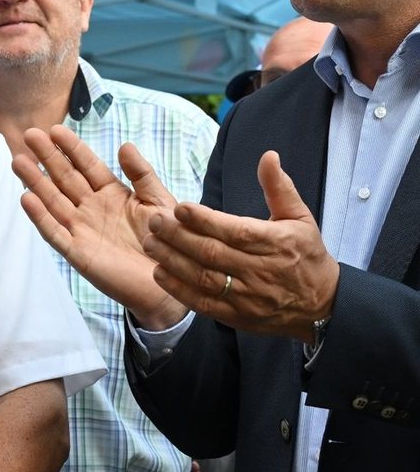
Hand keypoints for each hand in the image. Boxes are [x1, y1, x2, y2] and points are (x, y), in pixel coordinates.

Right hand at [15, 125, 187, 328]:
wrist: (172, 281)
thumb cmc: (169, 242)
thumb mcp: (159, 200)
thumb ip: (142, 174)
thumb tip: (124, 145)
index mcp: (111, 193)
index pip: (86, 165)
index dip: (71, 148)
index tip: (55, 130)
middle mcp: (91, 208)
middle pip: (64, 178)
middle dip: (47, 157)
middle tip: (30, 135)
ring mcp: (82, 229)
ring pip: (53, 201)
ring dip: (35, 182)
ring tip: (18, 161)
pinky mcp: (77, 253)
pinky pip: (55, 232)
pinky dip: (40, 217)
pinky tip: (26, 199)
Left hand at [143, 150, 338, 341]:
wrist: (322, 304)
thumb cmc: (306, 254)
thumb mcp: (300, 217)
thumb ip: (279, 187)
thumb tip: (268, 156)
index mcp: (276, 243)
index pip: (235, 231)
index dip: (204, 220)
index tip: (179, 207)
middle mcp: (260, 271)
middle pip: (212, 253)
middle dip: (179, 236)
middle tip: (154, 221)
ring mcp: (247, 296)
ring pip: (203, 278)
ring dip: (172, 261)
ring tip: (150, 243)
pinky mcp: (237, 315)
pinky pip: (203, 303)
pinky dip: (179, 290)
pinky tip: (159, 273)